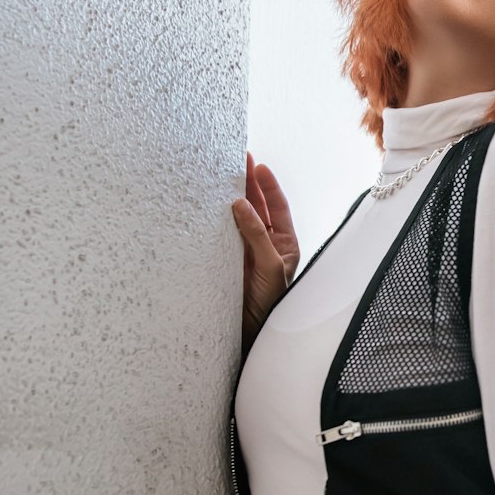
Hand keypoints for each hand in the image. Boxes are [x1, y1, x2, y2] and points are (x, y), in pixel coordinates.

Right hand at [232, 152, 300, 356]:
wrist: (250, 335)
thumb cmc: (270, 305)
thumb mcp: (270, 267)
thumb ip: (257, 235)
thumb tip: (240, 205)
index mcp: (284, 245)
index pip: (278, 208)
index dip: (268, 186)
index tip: (259, 166)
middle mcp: (265, 245)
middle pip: (257, 207)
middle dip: (249, 183)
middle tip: (239, 159)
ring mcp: (245, 252)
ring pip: (239, 218)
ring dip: (232, 196)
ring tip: (223, 173)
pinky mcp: (226, 261)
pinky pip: (222, 235)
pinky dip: (216, 219)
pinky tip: (210, 204)